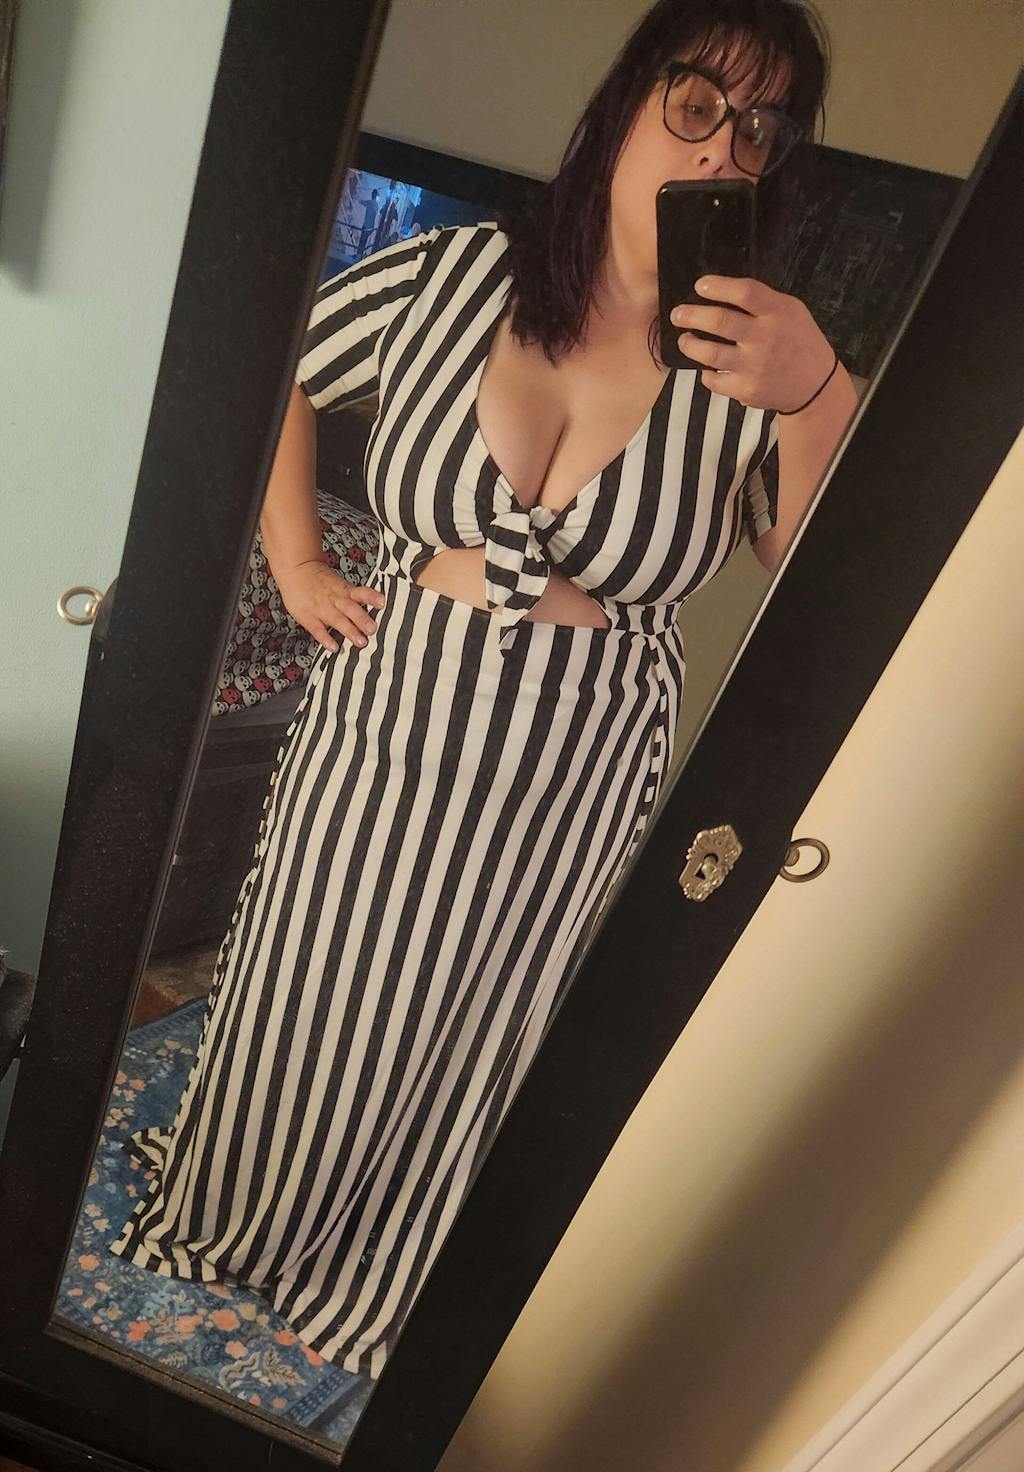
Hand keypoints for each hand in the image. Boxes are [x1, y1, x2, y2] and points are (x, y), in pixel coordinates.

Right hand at [274, 559, 385, 652]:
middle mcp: (335, 600)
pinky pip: (318, 629)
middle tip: (372, 630)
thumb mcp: (340, 584)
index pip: (360, 593)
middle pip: (350, 609)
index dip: (371, 597)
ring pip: (337, 620)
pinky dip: (325, 639)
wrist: (296, 570)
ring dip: (350, 631)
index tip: (382, 602)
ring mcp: (322, 609)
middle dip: (362, 619)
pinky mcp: (308, 618)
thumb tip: (378, 607)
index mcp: (344, 590)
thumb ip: (355, 597)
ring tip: (361, 642)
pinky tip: (333, 648)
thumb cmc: (320, 579)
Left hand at [671, 276, 836, 412]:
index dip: (718, 286)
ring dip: (690, 345)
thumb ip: (762, 302)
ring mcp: (754, 366)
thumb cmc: (799, 340)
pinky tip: (705, 367)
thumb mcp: (790, 311)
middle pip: (719, 321)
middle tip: (677, 314)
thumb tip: (721, 292)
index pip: (745, 292)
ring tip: (684, 339)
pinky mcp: (746, 390)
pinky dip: (706, 374)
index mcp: (777, 312)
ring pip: (710, 354)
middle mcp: (764, 338)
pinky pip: (714, 380)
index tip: (700, 285)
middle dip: (692, 315)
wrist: (815, 385)